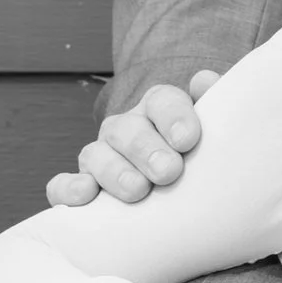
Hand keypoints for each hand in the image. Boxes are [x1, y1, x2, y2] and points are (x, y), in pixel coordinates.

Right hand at [48, 71, 220, 207]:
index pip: (162, 100)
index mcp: (159, 111)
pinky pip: (63, 185)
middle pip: (128, 129)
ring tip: (138, 191)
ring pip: (95, 155)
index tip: (188, 140)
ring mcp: (100, 157)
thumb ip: (218, 106)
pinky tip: (86, 196)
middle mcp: (126, 130)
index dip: (173, 116)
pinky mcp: (80, 187)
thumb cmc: (201, 165)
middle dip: (146, 149)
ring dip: (114, 172)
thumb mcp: (216, 137)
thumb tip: (205, 80)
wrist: (181, 202)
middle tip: (169, 172)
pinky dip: (69, 189)